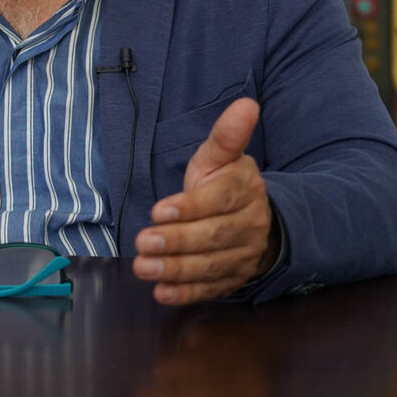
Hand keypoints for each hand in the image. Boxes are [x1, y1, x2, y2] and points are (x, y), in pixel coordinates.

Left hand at [132, 98, 276, 304]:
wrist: (254, 218)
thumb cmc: (223, 183)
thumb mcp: (219, 157)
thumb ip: (226, 135)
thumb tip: (246, 103)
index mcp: (245, 189)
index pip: (219, 200)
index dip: (189, 207)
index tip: (158, 210)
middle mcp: (250, 224)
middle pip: (214, 236)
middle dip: (176, 242)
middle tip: (142, 243)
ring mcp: (244, 254)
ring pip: (211, 265)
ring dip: (175, 270)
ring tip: (143, 268)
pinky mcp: (235, 278)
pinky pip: (212, 289)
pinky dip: (187, 293)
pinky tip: (162, 293)